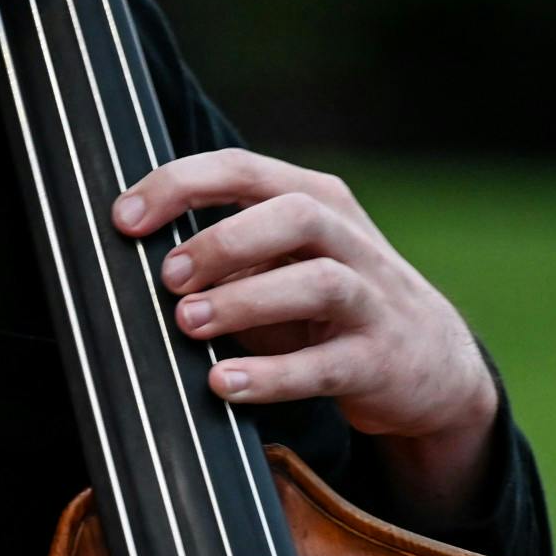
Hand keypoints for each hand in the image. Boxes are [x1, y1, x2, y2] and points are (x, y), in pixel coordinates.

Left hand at [111, 149, 499, 523]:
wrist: (431, 365)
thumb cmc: (328, 308)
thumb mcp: (281, 264)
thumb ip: (223, 254)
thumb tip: (130, 257)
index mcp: (315, 200)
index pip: (244, 171)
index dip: (180, 185)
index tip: (124, 217)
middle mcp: (349, 240)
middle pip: (293, 213)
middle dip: (223, 240)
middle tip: (167, 275)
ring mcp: (372, 300)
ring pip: (317, 281)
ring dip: (245, 301)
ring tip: (188, 323)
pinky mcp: (380, 361)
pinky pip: (326, 365)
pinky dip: (272, 376)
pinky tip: (224, 384)